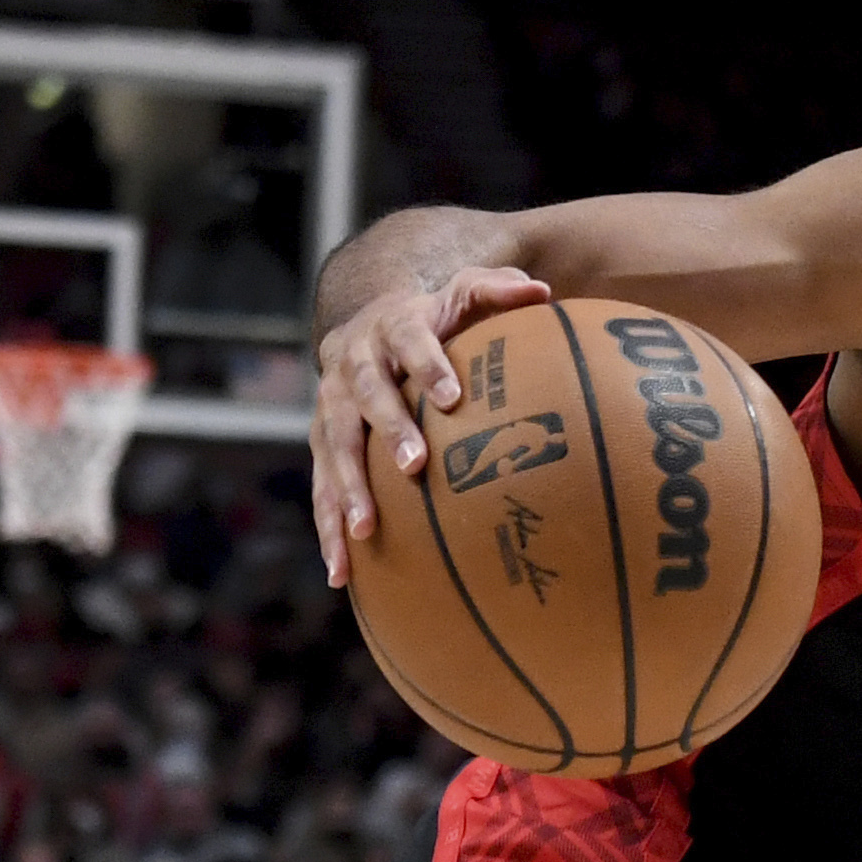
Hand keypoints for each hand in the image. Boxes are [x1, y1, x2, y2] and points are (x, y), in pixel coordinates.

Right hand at [312, 263, 554, 573]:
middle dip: (387, 430)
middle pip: (367, 396)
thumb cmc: (433, 318)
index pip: (410, 341)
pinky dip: (328, 528)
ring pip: (334, 447)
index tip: (452, 397)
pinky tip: (341, 572)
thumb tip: (542, 290)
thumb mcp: (463, 292)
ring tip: (365, 530)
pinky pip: (320, 488)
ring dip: (347, 488)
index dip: (429, 365)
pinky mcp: (319, 443)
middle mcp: (352, 364)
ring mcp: (330, 406)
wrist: (364, 326)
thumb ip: (498, 289)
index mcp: (391, 326)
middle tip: (413, 466)